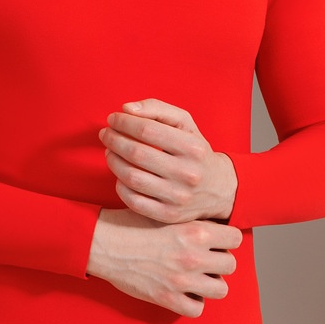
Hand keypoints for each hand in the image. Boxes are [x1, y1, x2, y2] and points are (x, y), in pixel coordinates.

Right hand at [87, 208, 241, 317]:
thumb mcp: (164, 213)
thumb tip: (213, 226)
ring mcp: (182, 280)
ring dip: (210, 284)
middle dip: (219, 262)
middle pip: (231, 265)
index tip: (216, 241)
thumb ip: (191, 221)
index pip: (235, 238)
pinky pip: (197, 309)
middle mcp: (193, 256)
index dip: (226, 239)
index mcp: (195, 230)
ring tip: (196, 277)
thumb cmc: (130, 223)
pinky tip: (183, 292)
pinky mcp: (167, 298)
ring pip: (220, 289)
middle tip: (205, 259)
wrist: (103, 242)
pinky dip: (192, 302)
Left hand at [99, 99, 237, 222]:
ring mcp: (178, 197)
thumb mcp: (185, 124)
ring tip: (110, 151)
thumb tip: (126, 109)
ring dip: (113, 161)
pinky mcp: (168, 215)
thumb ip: (157, 109)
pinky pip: (133, 201)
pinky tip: (120, 175)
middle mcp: (187, 173)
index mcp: (193, 147)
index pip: (148, 130)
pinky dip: (120, 186)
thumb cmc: (194, 150)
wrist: (219, 189)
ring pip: (132, 178)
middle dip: (114, 140)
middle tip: (105, 134)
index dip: (124, 122)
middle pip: (137, 153)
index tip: (113, 119)